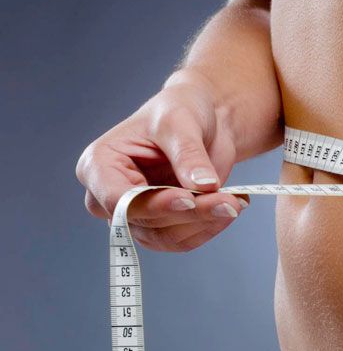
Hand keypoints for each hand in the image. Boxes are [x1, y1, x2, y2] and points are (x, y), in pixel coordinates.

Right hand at [76, 70, 249, 251]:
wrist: (206, 120)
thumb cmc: (181, 109)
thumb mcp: (181, 121)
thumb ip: (187, 153)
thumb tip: (202, 186)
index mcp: (99, 165)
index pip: (116, 199)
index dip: (153, 204)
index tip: (189, 199)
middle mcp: (110, 196)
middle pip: (144, 223)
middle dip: (189, 214)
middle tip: (230, 202)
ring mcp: (136, 214)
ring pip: (165, 238)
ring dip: (204, 224)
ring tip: (235, 202)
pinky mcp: (161, 225)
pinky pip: (183, 240)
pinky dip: (210, 227)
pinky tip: (232, 206)